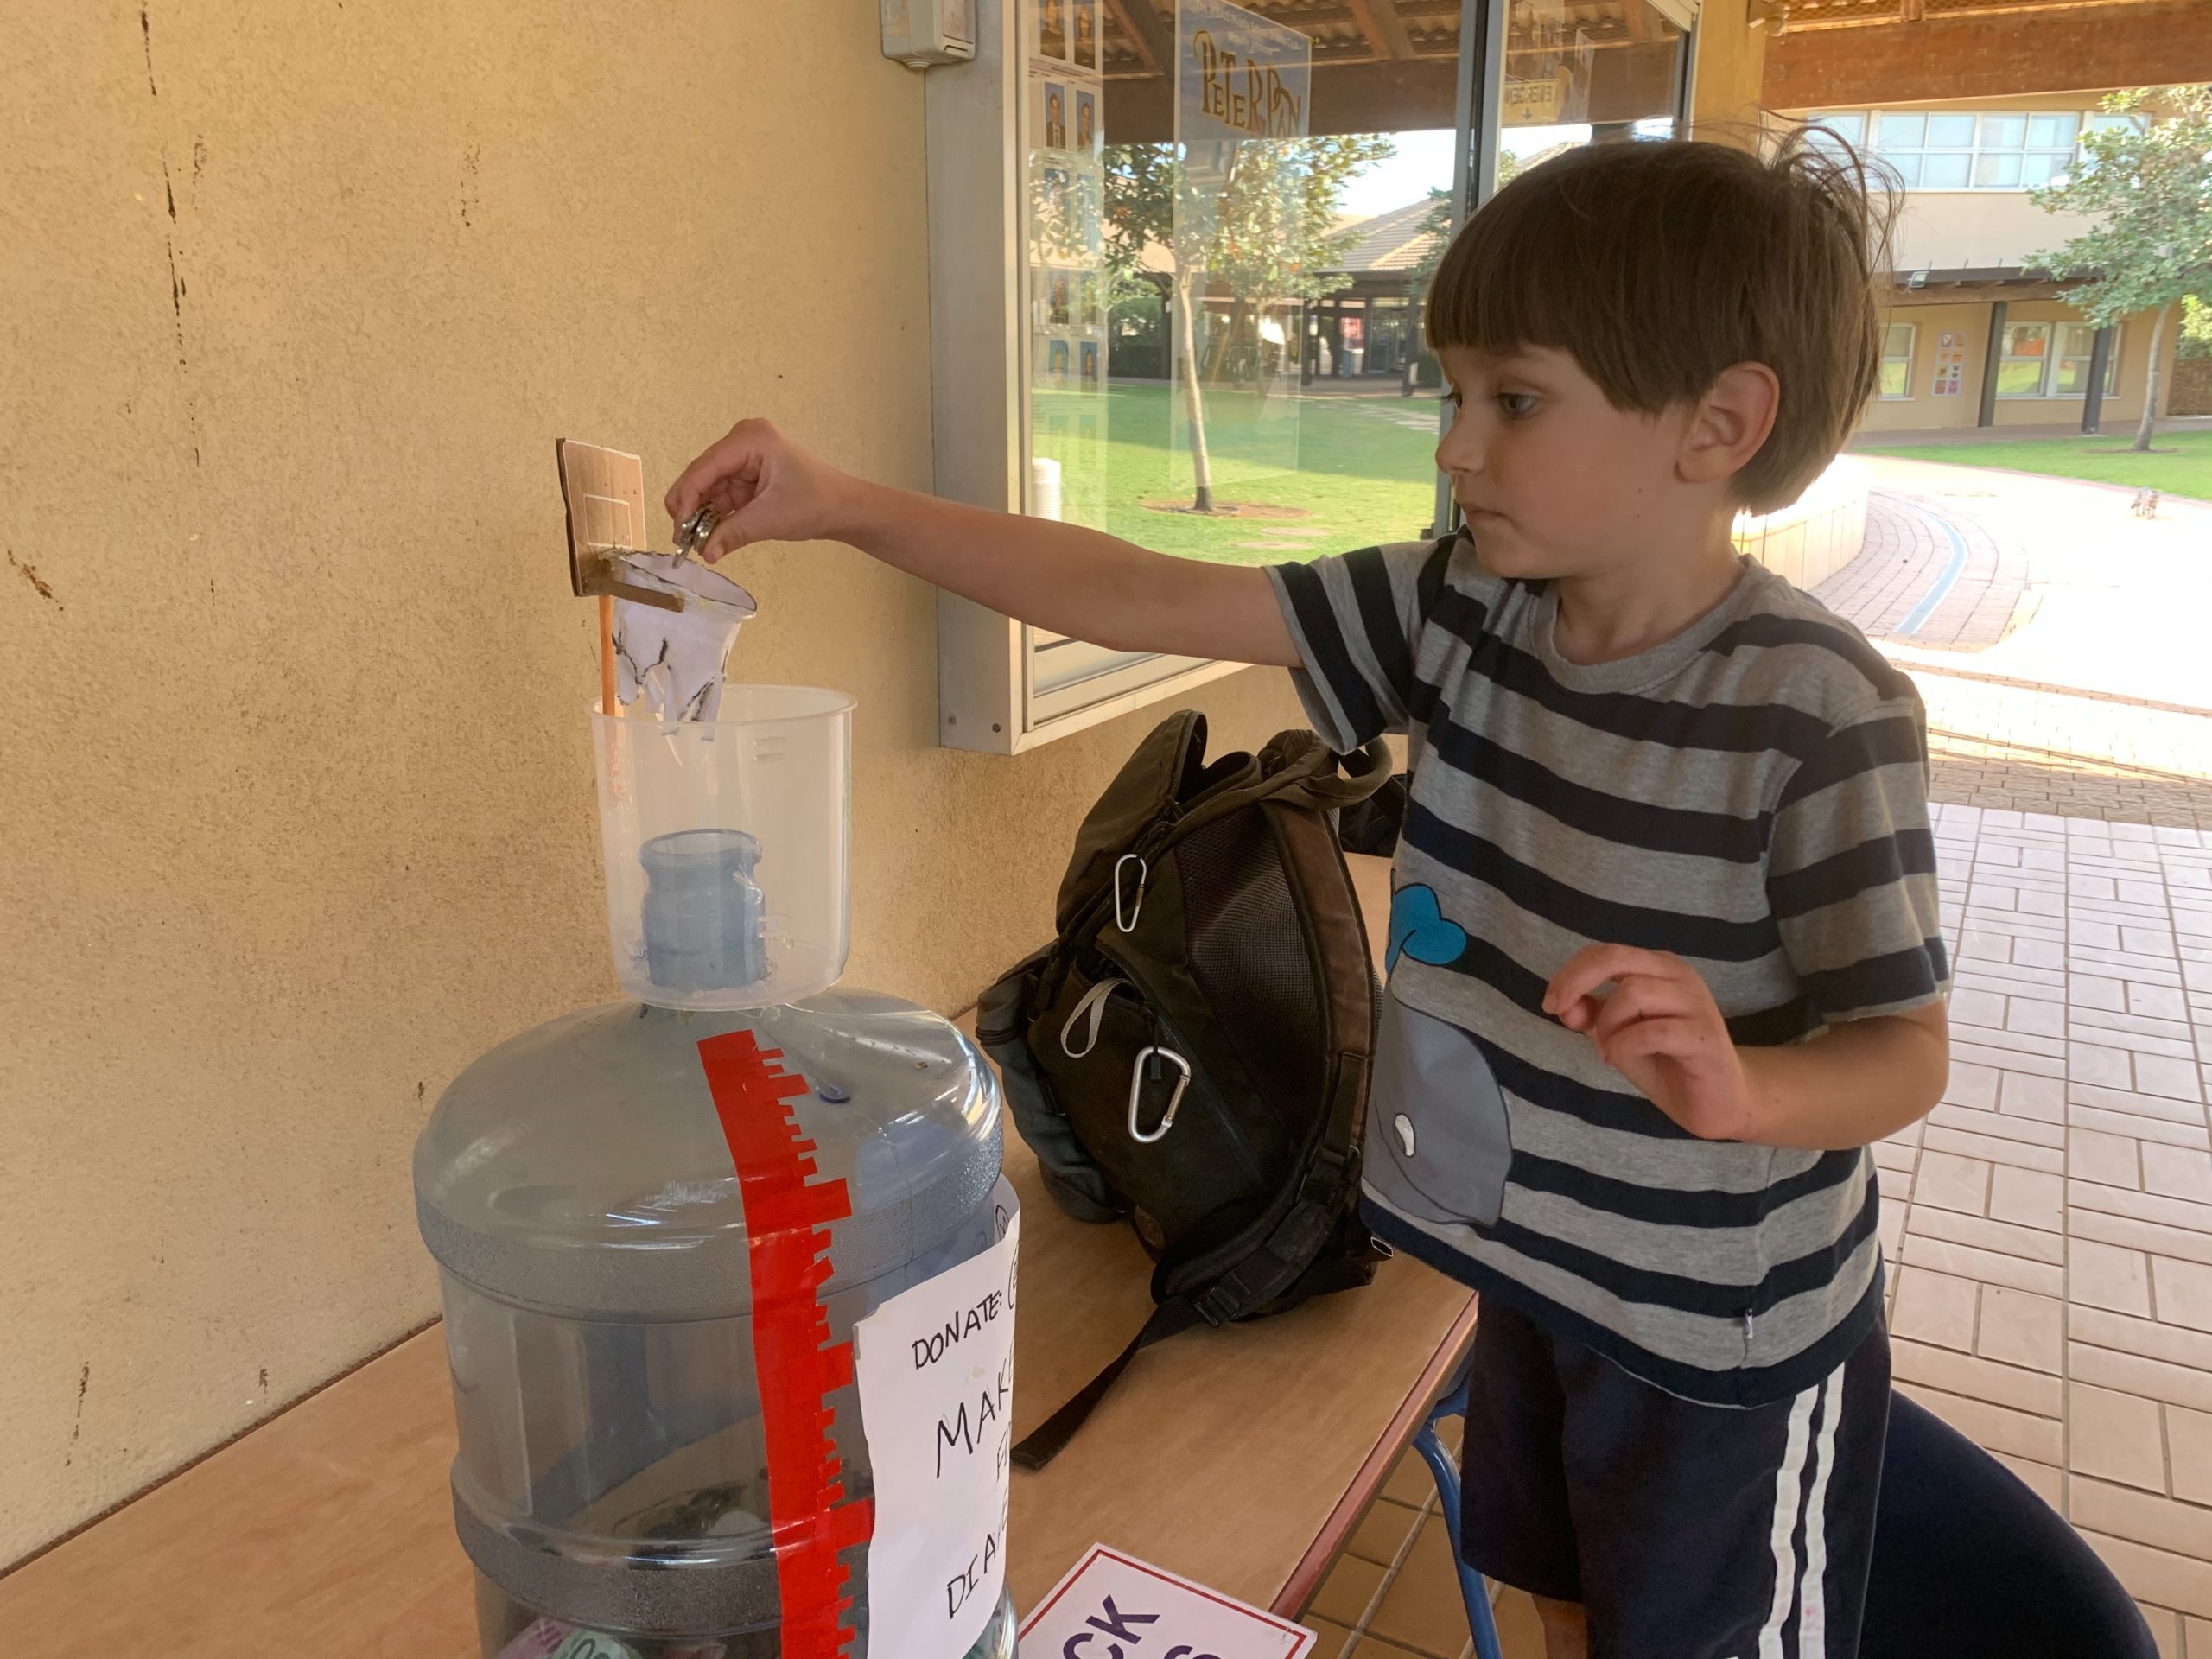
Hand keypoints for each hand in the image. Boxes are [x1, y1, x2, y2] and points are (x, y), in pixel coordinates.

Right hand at [664, 419, 865, 561]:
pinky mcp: (745, 474)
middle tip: (681, 540)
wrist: (843, 507)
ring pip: (707, 487)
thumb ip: (734, 533)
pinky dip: (713, 515)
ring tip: (694, 543)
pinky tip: (708, 535)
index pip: (705, 467)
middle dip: (691, 507)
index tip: (678, 528)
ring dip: (700, 514)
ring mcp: (743, 457)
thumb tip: (704, 553)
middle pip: (702, 475)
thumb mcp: (772, 519)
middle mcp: (742, 441)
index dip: (687, 498)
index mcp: (750, 439)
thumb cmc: (816, 503)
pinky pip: (720, 494)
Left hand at [1543, 945, 1753, 1140]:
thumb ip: (1592, 1016)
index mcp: (1658, 968)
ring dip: (1608, 1024)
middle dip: (1577, 981)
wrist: (1719, 1101)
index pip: (1605, 952)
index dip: (1571, 973)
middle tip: (1560, 1013)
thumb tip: (1564, 1005)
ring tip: (1610, 1050)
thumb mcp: (1617, 1036)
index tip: (1551, 1004)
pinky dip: (1625, 1044)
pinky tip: (1618, 1059)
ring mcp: (1695, 1004)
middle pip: (1617, 957)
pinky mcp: (1704, 1037)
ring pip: (1633, 993)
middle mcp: (1678, 976)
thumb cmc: (1666, 1062)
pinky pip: (1654, 1030)